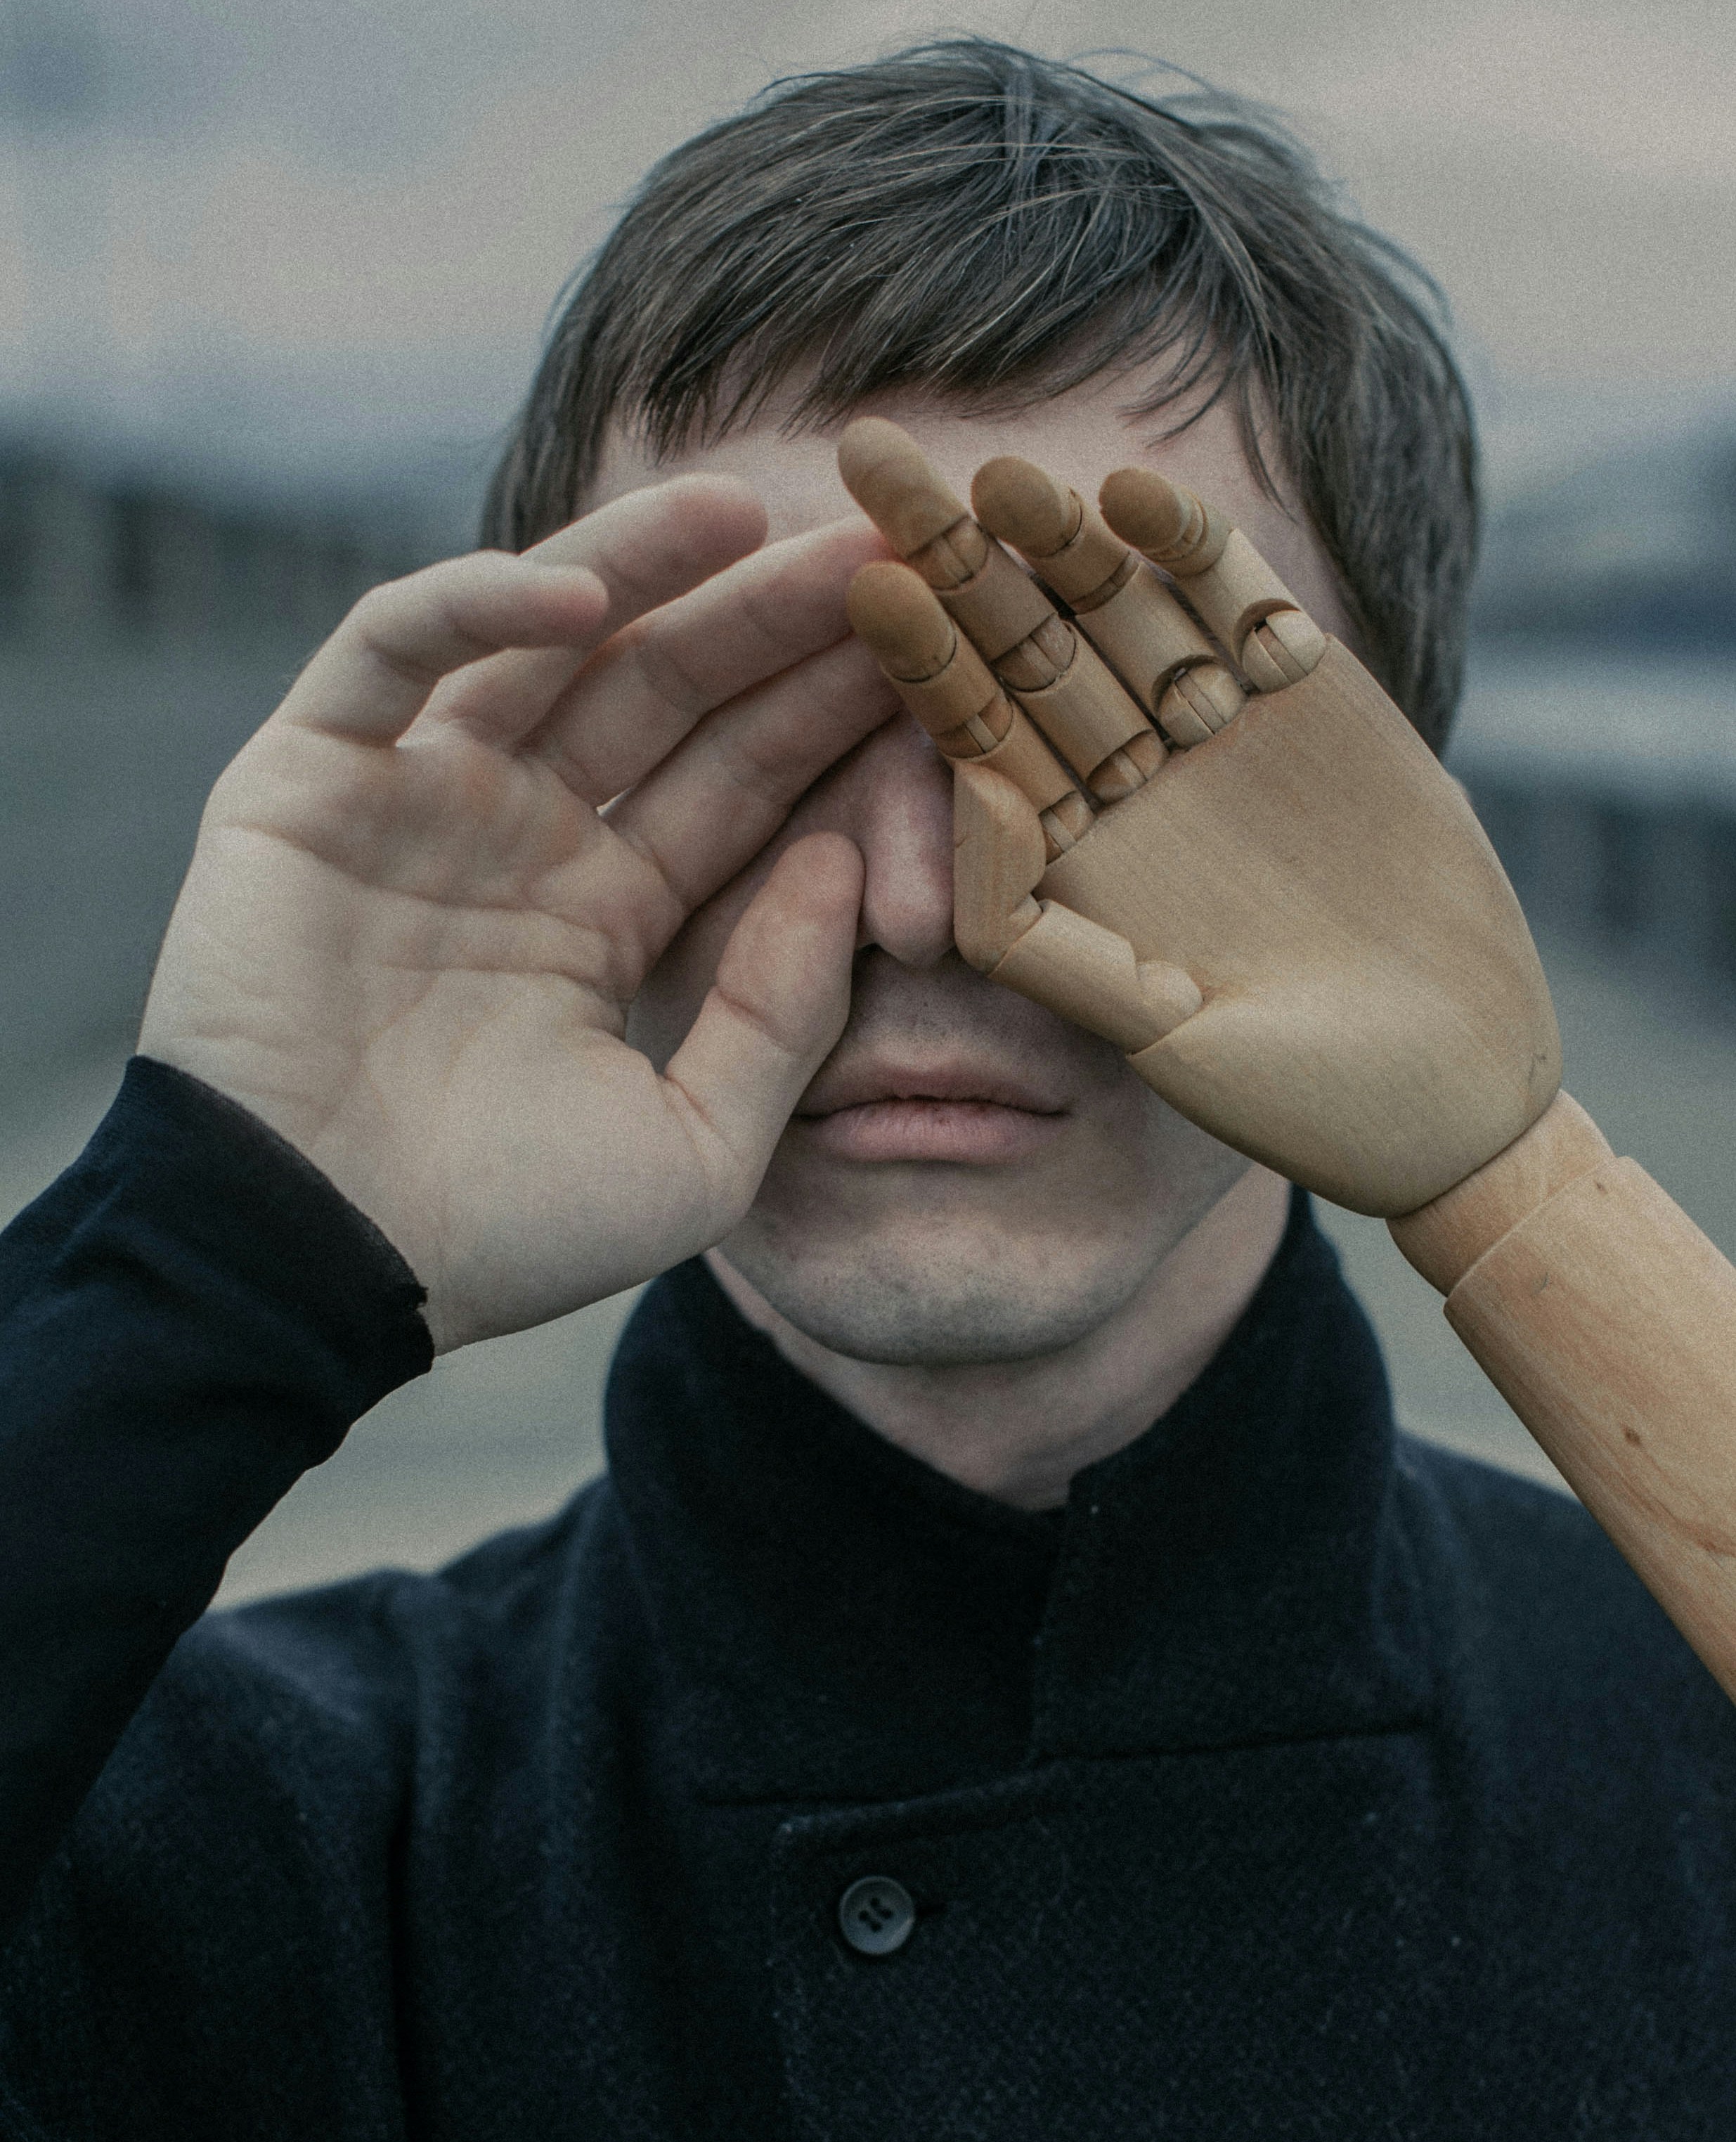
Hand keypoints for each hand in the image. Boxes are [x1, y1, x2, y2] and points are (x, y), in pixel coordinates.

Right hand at [139, 477, 893, 1346]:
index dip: (833, 713)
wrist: (317, 1266)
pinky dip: (477, 609)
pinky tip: (584, 594)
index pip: (745, 786)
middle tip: (879, 544)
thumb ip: (781, 1011)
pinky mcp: (308, 777)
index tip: (937, 645)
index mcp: (613, 921)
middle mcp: (524, 842)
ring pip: (546, 645)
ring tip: (753, 513)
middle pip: (670, 695)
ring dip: (645, 572)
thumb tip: (849, 861)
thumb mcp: (699, 1148)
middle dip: (770, 619)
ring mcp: (416, 800)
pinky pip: (394, 653)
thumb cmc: (505, 1233)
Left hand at [838, 422, 1558, 1218]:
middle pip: (1019, 642)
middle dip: (950, 554)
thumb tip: (966, 787)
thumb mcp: (1143, 1030)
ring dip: (1058, 537)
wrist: (1443, 1094)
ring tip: (998, 473)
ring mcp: (1215, 727)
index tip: (854, 584)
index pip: (967, 733)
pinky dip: (1195, 549)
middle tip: (869, 453)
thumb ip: (1045, 923)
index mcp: (1062, 853)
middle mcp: (1124, 776)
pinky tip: (1133, 495)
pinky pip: (1239, 603)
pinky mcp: (1312, 695)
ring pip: (1119, 607)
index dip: (914, 656)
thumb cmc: (1285, 1095)